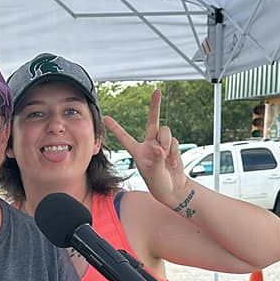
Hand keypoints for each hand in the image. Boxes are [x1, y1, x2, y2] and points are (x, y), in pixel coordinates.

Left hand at [103, 88, 192, 207]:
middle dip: (155, 105)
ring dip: (166, 143)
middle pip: (152, 121)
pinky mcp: (172, 146)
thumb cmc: (158, 184)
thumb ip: (155, 160)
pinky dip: (173, 151)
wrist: (173, 189)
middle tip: (157, 91)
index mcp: (137, 151)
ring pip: (165, 132)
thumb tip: (159, 148)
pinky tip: (172, 162)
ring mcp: (161, 144)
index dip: (115, 128)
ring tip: (165, 158)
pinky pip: (174, 141)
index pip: (124, 137)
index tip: (105, 117)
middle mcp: (149, 144)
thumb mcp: (153, 174)